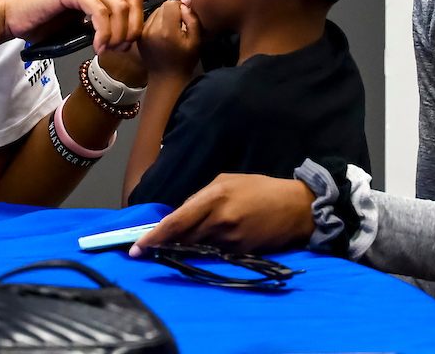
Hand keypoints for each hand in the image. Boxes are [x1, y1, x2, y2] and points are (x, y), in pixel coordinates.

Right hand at [1, 0, 186, 52]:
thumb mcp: (85, 21)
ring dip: (119, 35)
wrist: (17, 18)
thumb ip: (106, 20)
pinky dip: (103, 32)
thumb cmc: (49, 21)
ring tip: (109, 50)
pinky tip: (98, 45)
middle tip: (124, 49)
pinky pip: (101, 11)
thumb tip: (127, 34)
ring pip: (120, 6)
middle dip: (135, 29)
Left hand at [129, 173, 315, 254]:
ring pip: (197, 249)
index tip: (138, 248)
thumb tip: (180, 215)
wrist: (296, 208)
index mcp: (215, 196)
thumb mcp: (228, 181)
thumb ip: (201, 198)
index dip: (156, 236)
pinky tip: (209, 244)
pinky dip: (207, 250)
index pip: (177, 221)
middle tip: (147, 250)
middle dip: (164, 245)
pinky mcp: (241, 253)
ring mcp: (231, 240)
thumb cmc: (260, 189)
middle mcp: (220, 220)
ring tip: (175, 246)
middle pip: (183, 239)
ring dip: (184, 249)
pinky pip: (215, 254)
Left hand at [138, 0, 200, 78]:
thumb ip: (192, 20)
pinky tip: (162, 35)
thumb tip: (183, 6)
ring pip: (155, 12)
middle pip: (162, 6)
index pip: (170, 3)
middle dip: (172, 12)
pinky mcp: (139, 36)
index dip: (180, 7)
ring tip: (170, 30)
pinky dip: (157, 23)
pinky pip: (149, 21)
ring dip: (164, 17)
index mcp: (167, 31)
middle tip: (179, 25)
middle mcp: (152, 30)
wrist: (166, 79)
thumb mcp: (196, 41)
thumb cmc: (184, 61)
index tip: (185, 17)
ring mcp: (143, 33)